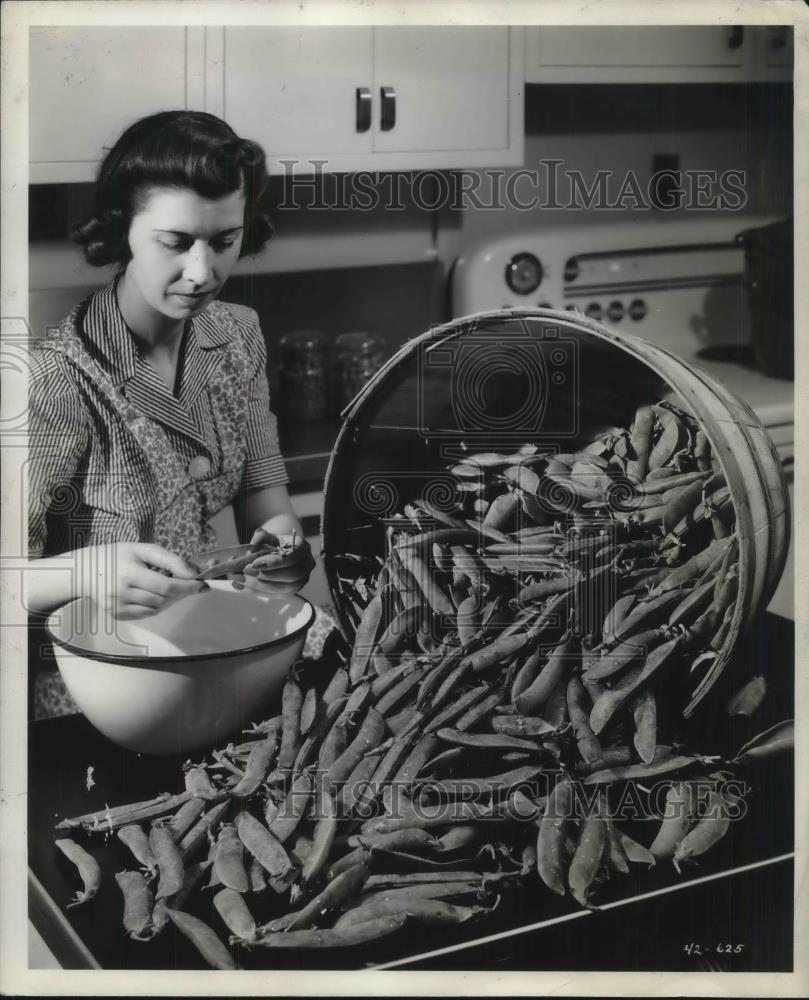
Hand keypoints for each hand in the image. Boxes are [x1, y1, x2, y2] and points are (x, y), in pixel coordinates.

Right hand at [80, 542, 204, 619]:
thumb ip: (169, 559)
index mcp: (129, 572)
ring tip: (170, 587)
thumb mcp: (142, 549)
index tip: (202, 585)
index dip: (187, 587)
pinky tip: (155, 595)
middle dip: (181, 592)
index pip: (165, 586)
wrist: (85, 571)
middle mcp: (121, 592)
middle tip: (190, 585)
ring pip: (157, 608)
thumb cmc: (117, 556)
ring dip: (170, 599)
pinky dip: (156, 606)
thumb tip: (192, 573)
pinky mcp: (117, 615)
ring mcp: (118, 606)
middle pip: (163, 599)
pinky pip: (146, 614)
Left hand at [241, 529, 314, 595]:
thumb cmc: (272, 544)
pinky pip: (277, 595)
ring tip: (241, 579)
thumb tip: (252, 549)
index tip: (253, 563)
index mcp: (302, 547)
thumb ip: (260, 538)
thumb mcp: (267, 537)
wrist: (278, 553)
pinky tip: (243, 586)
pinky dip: (259, 591)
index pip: (292, 557)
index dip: (274, 563)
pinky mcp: (293, 591)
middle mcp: (307, 564)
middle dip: (267, 576)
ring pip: (286, 588)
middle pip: (292, 575)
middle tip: (245, 571)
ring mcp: (302, 580)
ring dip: (261, 586)